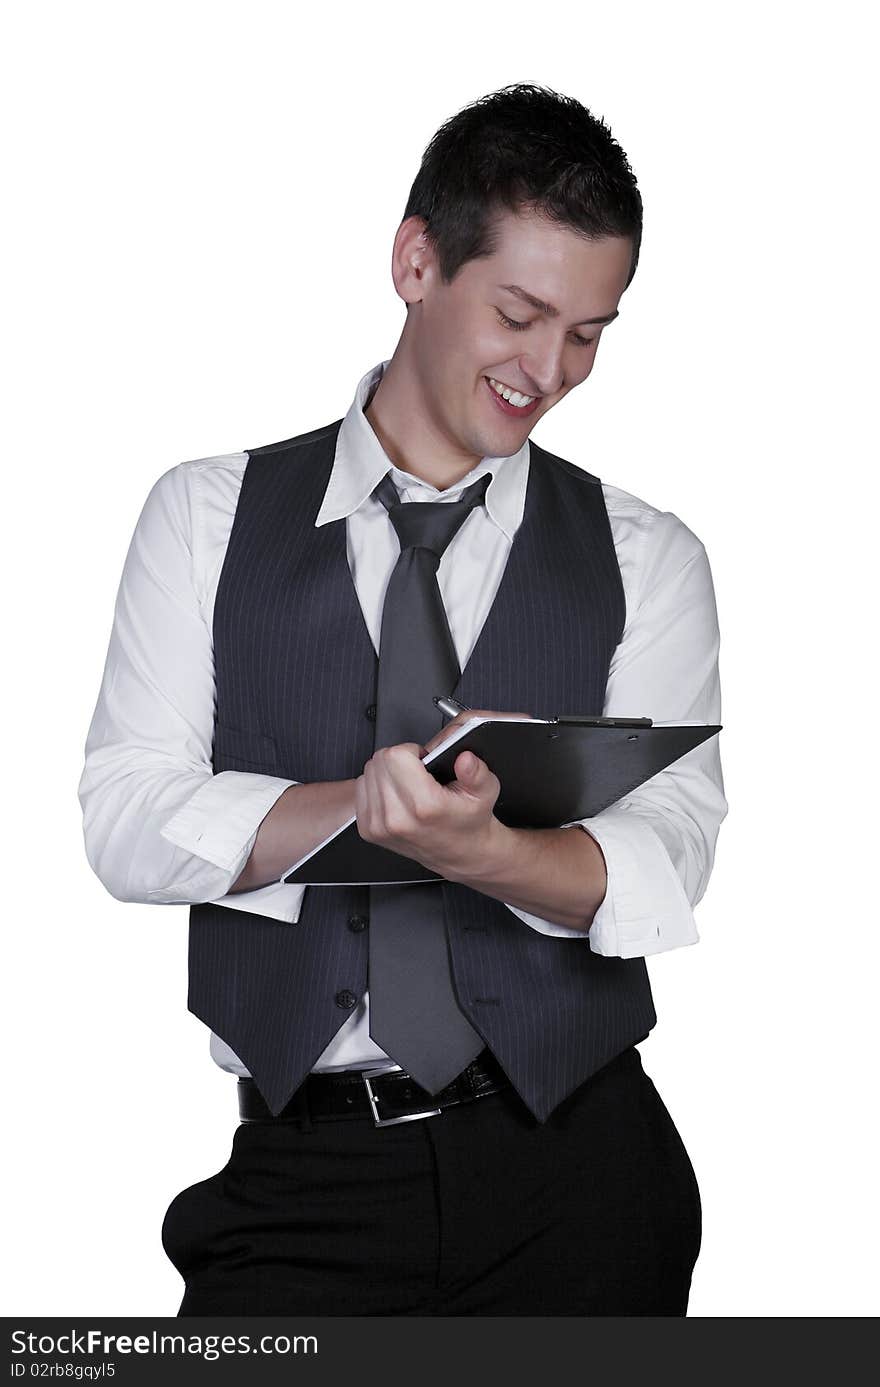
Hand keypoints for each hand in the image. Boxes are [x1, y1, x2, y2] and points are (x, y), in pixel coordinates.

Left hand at [355, 709, 535, 878]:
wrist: (459, 853)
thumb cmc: (468, 822)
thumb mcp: (485, 792)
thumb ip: (476, 772)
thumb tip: (465, 758)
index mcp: (424, 806)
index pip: (396, 756)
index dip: (412, 751)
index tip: (423, 762)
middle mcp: (397, 819)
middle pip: (380, 761)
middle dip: (398, 760)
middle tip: (417, 774)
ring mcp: (379, 826)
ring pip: (368, 772)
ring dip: (386, 772)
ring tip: (408, 785)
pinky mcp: (368, 830)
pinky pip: (361, 789)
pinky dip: (376, 786)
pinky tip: (396, 795)